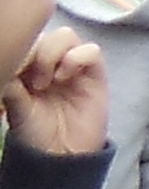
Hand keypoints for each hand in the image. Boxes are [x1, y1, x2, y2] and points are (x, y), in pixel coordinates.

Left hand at [7, 30, 105, 160]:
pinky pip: (91, 50)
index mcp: (28, 68)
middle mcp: (51, 62)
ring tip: (49, 81)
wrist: (62, 154)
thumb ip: (12, 85)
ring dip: (55, 54)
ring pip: (67, 36)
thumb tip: (11, 62)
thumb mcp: (16, 109)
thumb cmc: (36, 133)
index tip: (17, 70)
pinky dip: (78, 58)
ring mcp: (73, 65)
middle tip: (34, 81)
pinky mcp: (95, 72)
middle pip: (47, 34)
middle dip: (39, 52)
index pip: (27, 42)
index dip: (23, 50)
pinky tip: (66, 77)